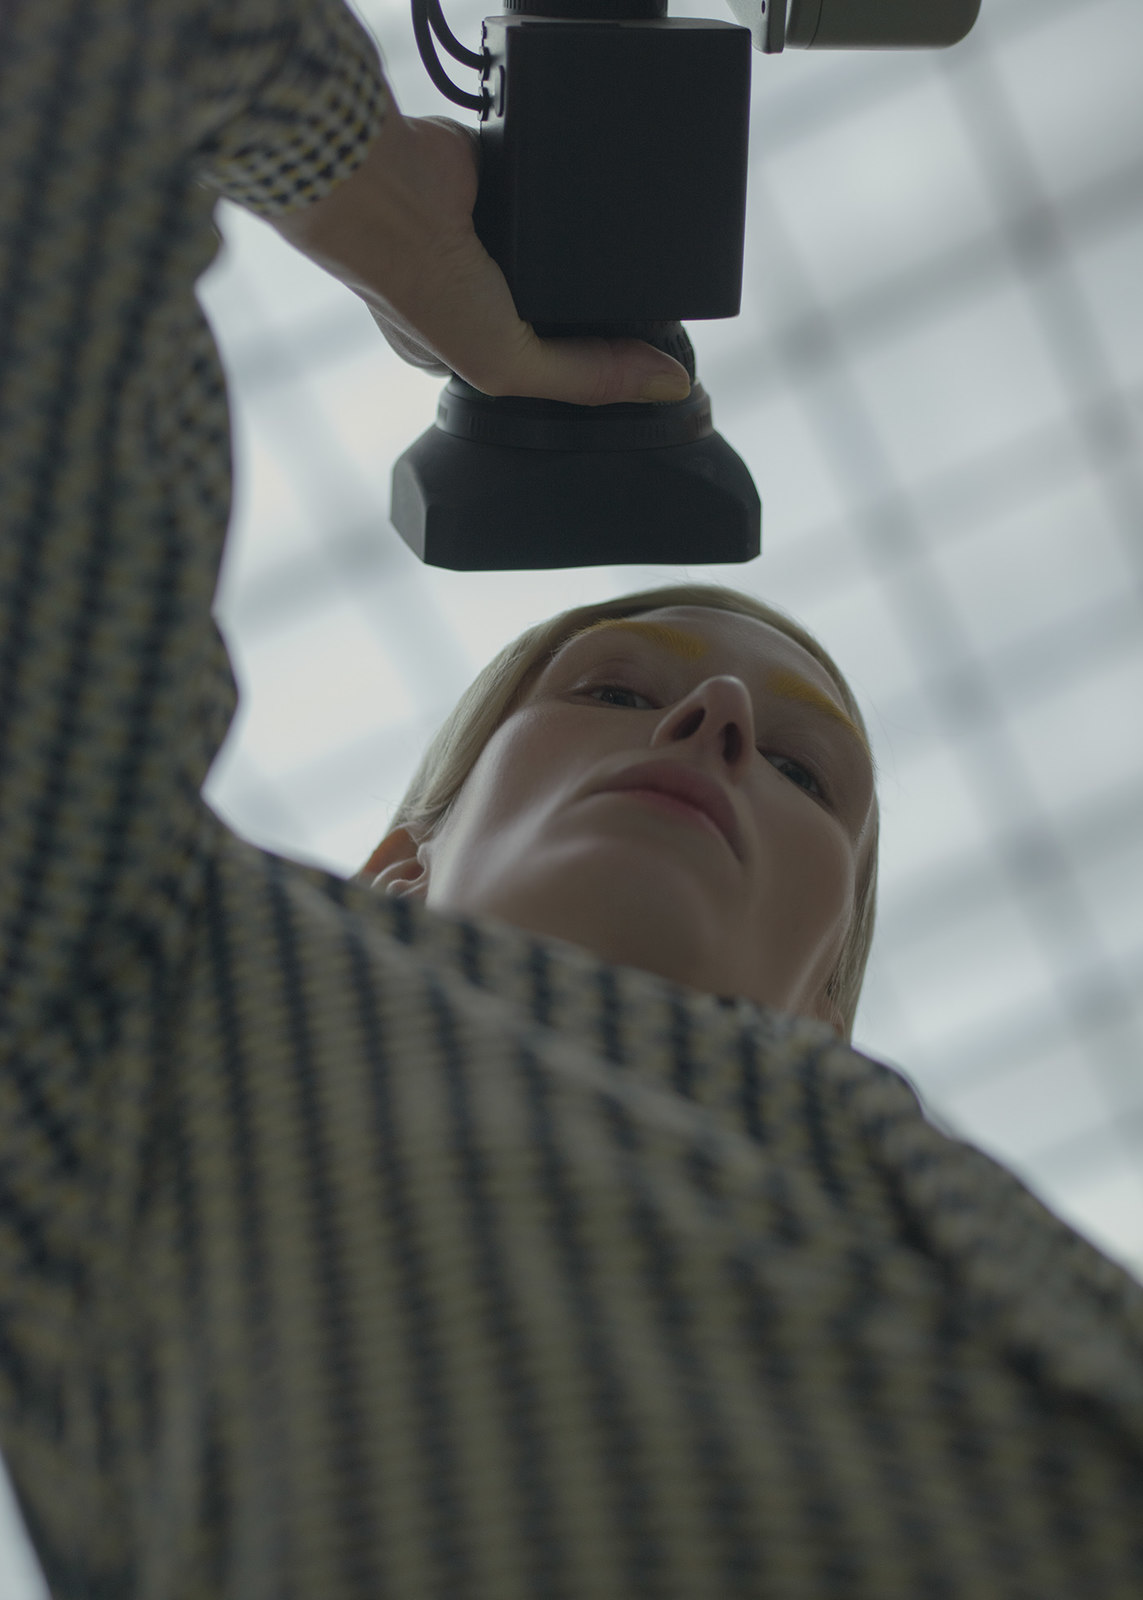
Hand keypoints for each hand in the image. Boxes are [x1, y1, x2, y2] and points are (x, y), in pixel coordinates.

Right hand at [270, 97, 691, 406]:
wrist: (386, 188)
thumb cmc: (415, 284)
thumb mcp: (505, 364)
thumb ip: (587, 379)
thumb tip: (669, 386)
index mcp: (468, 350)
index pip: (548, 371)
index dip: (598, 371)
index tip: (649, 368)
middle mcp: (482, 295)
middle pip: (565, 312)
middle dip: (602, 314)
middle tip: (650, 316)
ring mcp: (497, 241)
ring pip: (570, 257)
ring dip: (597, 256)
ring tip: (633, 257)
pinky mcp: (511, 185)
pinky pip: (567, 200)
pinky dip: (585, 202)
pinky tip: (606, 208)